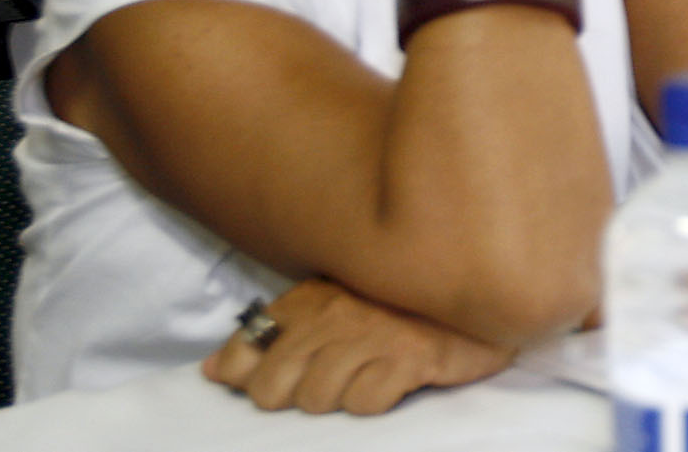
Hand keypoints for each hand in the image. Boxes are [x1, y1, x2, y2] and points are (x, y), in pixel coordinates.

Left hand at [203, 278, 514, 415]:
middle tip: (335, 377)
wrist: (474, 285)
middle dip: (296, 394)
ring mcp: (372, 335)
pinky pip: (364, 403)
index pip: (244, 353)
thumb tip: (213, 369)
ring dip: (340, 397)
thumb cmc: (396, 304)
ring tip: (370, 373)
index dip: (250, 378)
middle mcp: (333, 315)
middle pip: (272, 390)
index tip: (281, 377)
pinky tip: (395, 379)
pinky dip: (376, 399)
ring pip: (316, 400)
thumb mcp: (329, 307)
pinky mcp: (409, 357)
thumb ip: (273, 335)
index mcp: (309, 299)